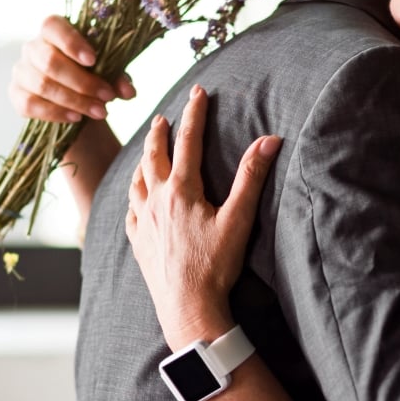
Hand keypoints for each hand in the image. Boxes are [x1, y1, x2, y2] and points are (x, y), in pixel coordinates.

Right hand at [8, 15, 134, 122]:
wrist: (74, 97)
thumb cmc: (92, 74)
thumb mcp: (108, 72)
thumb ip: (118, 77)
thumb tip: (129, 91)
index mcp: (53, 30)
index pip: (52, 26)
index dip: (71, 42)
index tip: (93, 60)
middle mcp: (32, 47)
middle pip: (50, 61)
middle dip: (82, 82)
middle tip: (107, 97)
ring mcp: (21, 71)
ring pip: (42, 85)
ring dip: (75, 101)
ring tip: (100, 112)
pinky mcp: (16, 94)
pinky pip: (30, 105)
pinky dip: (55, 113)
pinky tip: (76, 118)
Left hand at [125, 84, 281, 346]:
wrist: (187, 308)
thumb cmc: (215, 265)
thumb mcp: (239, 219)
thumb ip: (251, 177)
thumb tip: (270, 140)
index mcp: (182, 190)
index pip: (188, 140)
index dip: (194, 113)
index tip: (198, 92)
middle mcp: (156, 200)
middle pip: (154, 155)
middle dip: (160, 132)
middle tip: (163, 117)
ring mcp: (142, 221)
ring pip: (137, 179)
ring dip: (143, 159)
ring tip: (148, 151)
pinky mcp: (137, 241)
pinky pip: (129, 209)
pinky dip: (133, 194)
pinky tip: (136, 197)